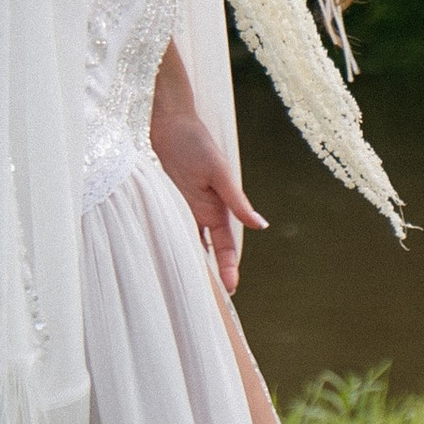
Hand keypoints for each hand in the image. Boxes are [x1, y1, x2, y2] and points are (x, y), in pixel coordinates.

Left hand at [151, 104, 265, 291]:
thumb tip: (262, 226)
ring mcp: (180, 208)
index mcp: (219, 207)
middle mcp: (201, 212)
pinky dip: (167, 244)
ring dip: (189, 262)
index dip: (227, 266)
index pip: (225, 245)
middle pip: (208, 250)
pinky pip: (165, 228)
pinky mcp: (161, 202)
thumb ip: (238, 202)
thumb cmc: (196, 143)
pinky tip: (163, 261)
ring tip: (189, 289)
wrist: (167, 123)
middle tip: (212, 300)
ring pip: (187, 242)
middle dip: (211, 272)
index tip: (230, 289)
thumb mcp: (219, 173)